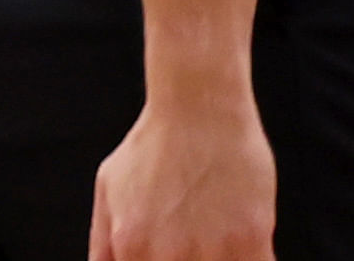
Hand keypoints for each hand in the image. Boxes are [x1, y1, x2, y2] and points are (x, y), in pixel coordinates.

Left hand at [87, 86, 276, 260]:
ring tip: (214, 244)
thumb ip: (102, 244)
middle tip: (190, 248)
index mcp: (129, 245)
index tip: (167, 259)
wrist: (198, 107)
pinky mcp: (251, 241)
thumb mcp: (108, 189)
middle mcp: (167, 254)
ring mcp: (212, 250)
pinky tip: (244, 250)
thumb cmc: (152, 145)